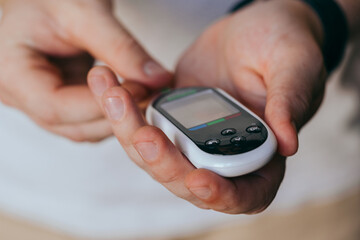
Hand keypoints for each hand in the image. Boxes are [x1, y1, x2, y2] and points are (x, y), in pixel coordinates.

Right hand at [0, 0, 170, 141]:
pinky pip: (90, 119)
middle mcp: (21, 95)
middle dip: (115, 115)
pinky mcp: (63, 99)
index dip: (100, 104)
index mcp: (10, 72)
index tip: (138, 90)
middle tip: (151, 94)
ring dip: (119, 117)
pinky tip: (134, 96)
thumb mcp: (85, 13)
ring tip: (147, 94)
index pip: (55, 107)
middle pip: (72, 126)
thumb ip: (121, 48)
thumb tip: (157, 79)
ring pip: (84, 128)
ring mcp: (42, 100)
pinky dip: (115, 111)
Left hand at [89, 0, 326, 213]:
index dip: (222, 195)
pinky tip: (111, 87)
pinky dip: (124, 111)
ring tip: (113, 94)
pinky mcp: (172, 119)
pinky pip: (144, 125)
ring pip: (156, 156)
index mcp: (262, 152)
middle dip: (162, 162)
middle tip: (143, 134)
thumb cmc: (282, 46)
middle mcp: (224, 154)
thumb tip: (288, 140)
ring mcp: (194, 139)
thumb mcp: (295, 65)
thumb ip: (290, 100)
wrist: (251, 30)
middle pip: (187, 180)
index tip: (198, 178)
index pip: (246, 193)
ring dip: (130, 132)